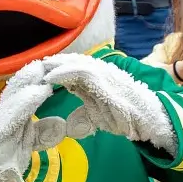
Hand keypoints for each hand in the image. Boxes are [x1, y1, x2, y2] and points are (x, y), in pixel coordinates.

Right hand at [0, 73, 63, 181]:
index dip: (38, 76)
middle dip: (34, 72)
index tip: (56, 65)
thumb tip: (60, 124)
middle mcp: (1, 111)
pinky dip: (25, 102)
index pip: (24, 89)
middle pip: (18, 86)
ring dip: (29, 81)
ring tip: (43, 69)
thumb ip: (42, 132)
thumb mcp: (28, 143)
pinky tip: (38, 92)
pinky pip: (12, 114)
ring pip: (14, 95)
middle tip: (52, 59)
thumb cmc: (4, 157)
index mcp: (10, 111)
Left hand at [40, 54, 174, 152]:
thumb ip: (85, 109)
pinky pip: (82, 72)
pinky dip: (65, 72)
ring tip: (38, 67)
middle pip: (72, 61)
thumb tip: (70, 117)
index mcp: (97, 78)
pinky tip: (51, 76)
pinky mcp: (106, 80)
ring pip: (75, 62)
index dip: (55, 69)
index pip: (73, 68)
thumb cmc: (127, 117)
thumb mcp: (99, 115)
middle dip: (52, 63)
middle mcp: (100, 71)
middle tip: (32, 66)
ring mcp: (104, 73)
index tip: (38, 73)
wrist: (150, 120)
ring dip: (55, 64)